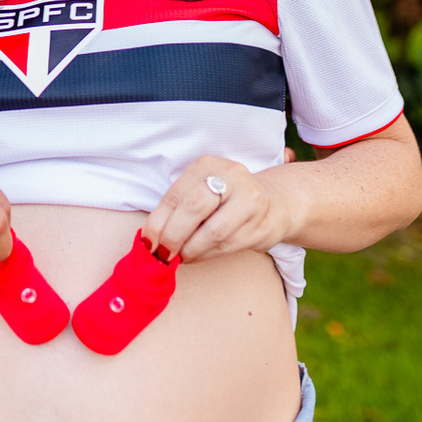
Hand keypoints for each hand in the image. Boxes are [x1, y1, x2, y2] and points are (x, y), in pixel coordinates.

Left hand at [142, 155, 295, 264]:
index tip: (147, 242)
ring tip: (180, 257)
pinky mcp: (262, 225)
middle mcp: (231, 177)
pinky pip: (228, 245)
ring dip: (190, 250)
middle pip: (194, 209)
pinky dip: (206, 255)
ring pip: (213, 232)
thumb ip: (177, 208)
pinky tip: (197, 256)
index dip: (158, 221)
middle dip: (173, 236)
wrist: (273, 203)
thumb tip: (150, 237)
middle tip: (163, 253)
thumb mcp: (200, 190)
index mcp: (208, 165)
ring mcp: (250, 200)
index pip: (176, 194)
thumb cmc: (225, 199)